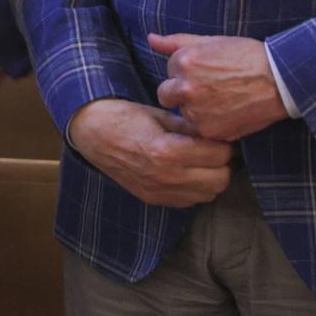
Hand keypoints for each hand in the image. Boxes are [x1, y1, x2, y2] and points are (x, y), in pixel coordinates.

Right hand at [66, 98, 233, 207]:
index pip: (218, 155)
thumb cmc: (124, 117)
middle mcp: (165, 176)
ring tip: (203, 160)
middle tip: (216, 149)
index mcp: (168, 151)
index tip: (221, 136)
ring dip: (212, 178)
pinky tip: (188, 172)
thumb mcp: (160, 114)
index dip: (225, 144)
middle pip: (219, 180)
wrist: (91, 133)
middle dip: (223, 163)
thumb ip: (190, 126)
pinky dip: (196, 189)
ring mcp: (158, 191)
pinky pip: (189, 202)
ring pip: (208, 195)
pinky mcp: (153, 199)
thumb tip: (218, 130)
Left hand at [148, 33, 288, 142]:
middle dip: (181, 93)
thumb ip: (176, 42)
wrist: (279, 81)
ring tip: (221, 100)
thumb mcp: (211, 41)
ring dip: (195, 109)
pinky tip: (227, 112)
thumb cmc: (246, 57)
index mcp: (183, 62)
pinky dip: (209, 124)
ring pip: (183, 114)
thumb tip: (150, 38)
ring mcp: (197, 112)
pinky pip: (199, 130)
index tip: (205, 72)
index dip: (186, 72)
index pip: (169, 71)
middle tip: (207, 89)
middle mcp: (185, 88)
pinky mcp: (210, 131)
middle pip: (166, 96)